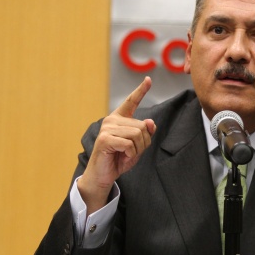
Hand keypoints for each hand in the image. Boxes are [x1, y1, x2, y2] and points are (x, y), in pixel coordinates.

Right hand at [78, 76, 155, 213]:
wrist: (104, 175)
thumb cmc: (120, 159)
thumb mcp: (138, 146)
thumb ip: (145, 133)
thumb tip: (150, 122)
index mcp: (120, 119)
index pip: (132, 102)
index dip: (141, 90)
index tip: (148, 80)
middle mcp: (112, 120)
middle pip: (142, 127)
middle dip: (143, 143)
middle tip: (131, 152)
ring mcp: (107, 128)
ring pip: (137, 135)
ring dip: (137, 150)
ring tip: (126, 155)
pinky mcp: (105, 139)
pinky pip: (129, 144)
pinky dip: (130, 154)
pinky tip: (122, 157)